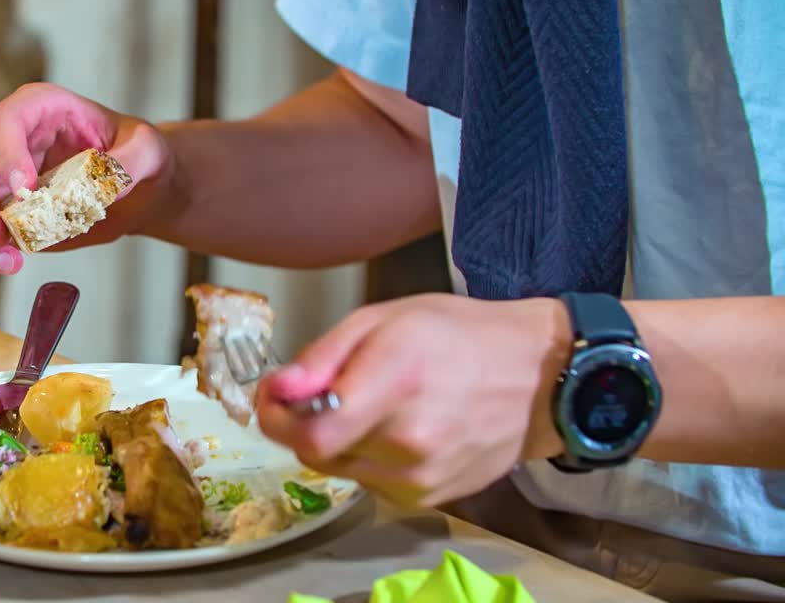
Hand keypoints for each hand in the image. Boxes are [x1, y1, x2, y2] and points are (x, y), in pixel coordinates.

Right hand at [0, 83, 176, 273]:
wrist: (131, 188)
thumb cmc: (133, 156)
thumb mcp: (146, 150)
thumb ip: (130, 160)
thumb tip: (109, 180)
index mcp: (38, 109)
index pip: (4, 121)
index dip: (6, 154)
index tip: (24, 189)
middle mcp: (5, 138)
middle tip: (0, 234)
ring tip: (6, 255)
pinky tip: (10, 264)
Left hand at [255, 293, 570, 507]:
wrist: (537, 378)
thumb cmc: (459, 336)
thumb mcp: (384, 318)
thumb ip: (323, 356)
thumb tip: (279, 389)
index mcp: (396, 381)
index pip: (311, 434)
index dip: (278, 418)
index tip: (277, 395)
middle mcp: (409, 439)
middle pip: (317, 451)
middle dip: (308, 420)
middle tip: (329, 388)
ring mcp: (421, 475)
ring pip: (340, 468)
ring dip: (340, 439)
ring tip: (375, 404)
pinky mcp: (429, 497)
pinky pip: (369, 481)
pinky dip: (368, 457)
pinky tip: (397, 428)